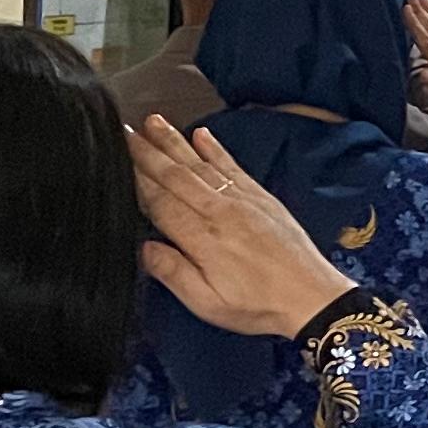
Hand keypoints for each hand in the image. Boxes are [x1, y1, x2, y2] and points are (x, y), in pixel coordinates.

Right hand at [131, 118, 361, 339]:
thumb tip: (144, 247)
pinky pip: (232, 167)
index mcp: (202, 239)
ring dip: (175, 142)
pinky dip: (215, 149)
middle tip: (124, 132)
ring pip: (201, 165)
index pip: (159, 202)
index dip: (136, 180)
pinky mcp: (261, 198)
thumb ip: (173, 272)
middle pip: (176, 176)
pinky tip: (201, 134)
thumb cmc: (259, 305)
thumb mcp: (207, 302)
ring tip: (154, 122)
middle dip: (148, 153)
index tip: (115, 160)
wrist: (312, 296)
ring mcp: (243, 201)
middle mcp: (221, 212)